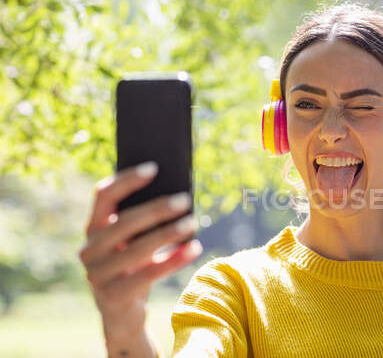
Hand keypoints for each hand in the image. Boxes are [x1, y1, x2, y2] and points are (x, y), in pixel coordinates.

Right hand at [78, 161, 202, 339]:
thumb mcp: (134, 242)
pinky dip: (173, 260)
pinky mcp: (113, 297)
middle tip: (185, 200)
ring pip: (138, 249)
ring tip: (192, 222)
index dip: (127, 179)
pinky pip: (148, 275)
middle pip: (125, 222)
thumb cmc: (134, 266)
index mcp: (93, 228)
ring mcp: (97, 275)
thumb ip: (144, 221)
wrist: (122, 314)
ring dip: (168, 233)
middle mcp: (89, 250)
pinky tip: (194, 248)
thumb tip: (178, 196)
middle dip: (157, 209)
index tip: (155, 168)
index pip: (103, 195)